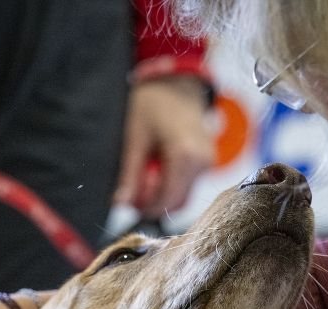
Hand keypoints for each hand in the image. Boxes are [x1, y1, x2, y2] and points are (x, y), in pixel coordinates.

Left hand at [114, 76, 213, 217]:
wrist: (177, 83)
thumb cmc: (154, 102)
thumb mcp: (135, 136)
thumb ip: (129, 173)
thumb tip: (120, 202)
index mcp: (186, 154)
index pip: (167, 199)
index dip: (145, 207)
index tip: (126, 203)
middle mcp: (202, 161)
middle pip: (176, 202)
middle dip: (152, 202)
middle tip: (130, 193)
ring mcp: (208, 162)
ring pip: (182, 195)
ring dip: (161, 194)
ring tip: (141, 176)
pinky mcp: (206, 161)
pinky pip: (187, 184)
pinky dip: (170, 183)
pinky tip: (155, 168)